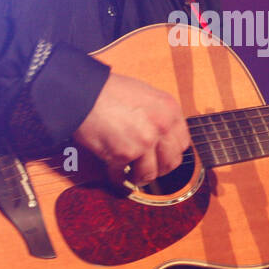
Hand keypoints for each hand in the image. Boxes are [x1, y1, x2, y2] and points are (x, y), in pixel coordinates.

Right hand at [73, 73, 191, 185]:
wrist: (85, 91)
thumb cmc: (109, 91)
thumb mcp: (145, 96)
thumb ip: (157, 116)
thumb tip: (160, 137)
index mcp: (169, 110)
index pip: (182, 143)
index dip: (170, 152)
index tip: (162, 156)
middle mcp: (162, 126)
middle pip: (171, 161)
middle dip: (159, 168)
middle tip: (148, 169)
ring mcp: (145, 141)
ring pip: (150, 173)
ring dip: (139, 177)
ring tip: (131, 174)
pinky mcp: (124, 153)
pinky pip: (123, 175)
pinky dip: (117, 177)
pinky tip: (114, 173)